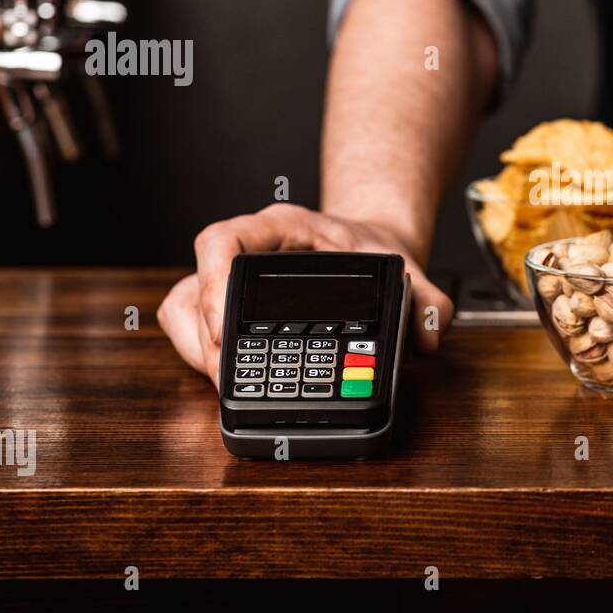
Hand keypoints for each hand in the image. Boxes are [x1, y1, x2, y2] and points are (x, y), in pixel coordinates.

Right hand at [156, 203, 451, 386]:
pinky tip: (227, 376)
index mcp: (283, 229)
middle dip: (204, 338)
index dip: (213, 283)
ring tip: (226, 383)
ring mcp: (231, 277)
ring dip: (196, 349)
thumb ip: (427, 299)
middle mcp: (248, 249)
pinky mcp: (226, 304)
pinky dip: (200, 353)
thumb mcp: (405, 268)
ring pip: (182, 308)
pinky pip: (191, 327)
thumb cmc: (373, 252)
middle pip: (193, 285)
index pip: (224, 239)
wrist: (368, 247)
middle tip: (228, 378)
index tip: (227, 330)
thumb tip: (430, 334)